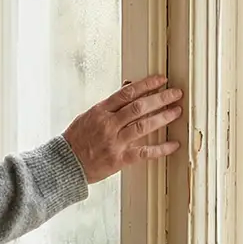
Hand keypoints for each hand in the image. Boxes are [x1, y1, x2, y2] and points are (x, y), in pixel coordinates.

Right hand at [62, 75, 183, 183]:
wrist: (65, 164)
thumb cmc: (77, 139)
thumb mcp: (89, 115)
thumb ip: (110, 104)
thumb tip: (128, 87)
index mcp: (100, 111)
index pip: (127, 93)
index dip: (146, 84)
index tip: (161, 79)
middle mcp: (108, 125)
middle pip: (138, 107)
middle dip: (160, 98)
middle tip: (176, 93)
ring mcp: (114, 142)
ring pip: (143, 126)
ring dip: (163, 117)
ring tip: (176, 111)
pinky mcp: (119, 159)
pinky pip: (144, 153)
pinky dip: (160, 149)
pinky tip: (173, 144)